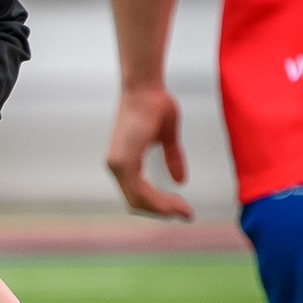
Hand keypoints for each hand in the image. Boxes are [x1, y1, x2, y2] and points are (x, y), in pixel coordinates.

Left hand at [106, 84, 192, 218]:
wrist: (145, 87)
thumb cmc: (154, 104)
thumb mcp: (167, 137)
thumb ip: (171, 158)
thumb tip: (180, 181)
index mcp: (123, 161)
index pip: (137, 194)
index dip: (159, 205)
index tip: (182, 210)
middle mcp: (116, 165)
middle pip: (137, 203)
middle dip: (162, 211)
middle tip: (186, 215)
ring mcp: (117, 164)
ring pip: (139, 201)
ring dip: (162, 209)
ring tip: (184, 212)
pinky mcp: (124, 161)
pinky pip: (140, 191)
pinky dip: (158, 202)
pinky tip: (174, 206)